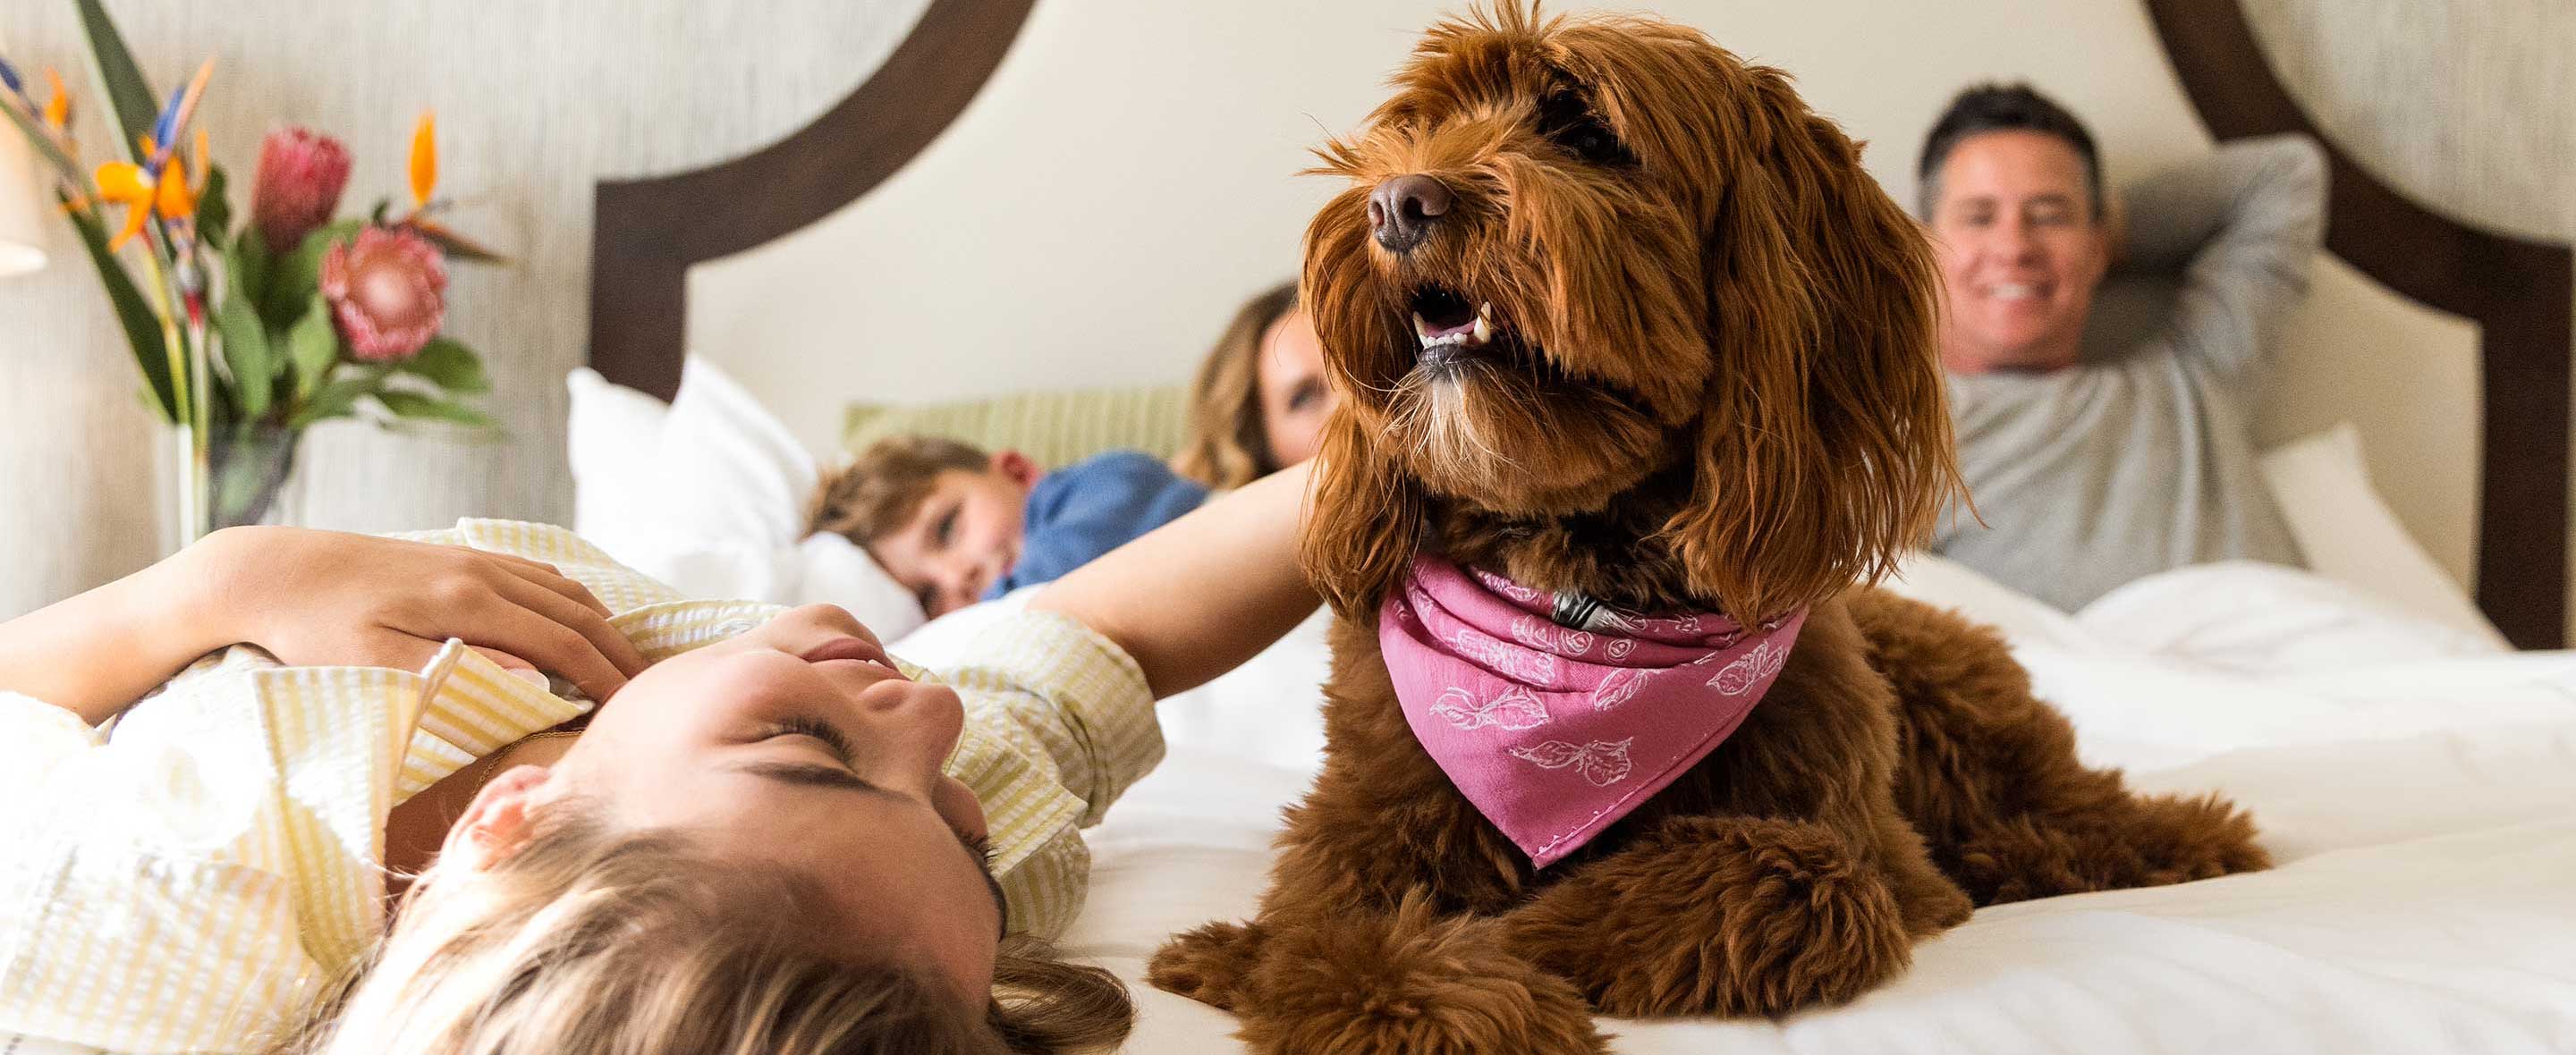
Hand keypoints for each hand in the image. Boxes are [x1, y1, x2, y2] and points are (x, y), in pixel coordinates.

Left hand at [200, 527, 648, 699]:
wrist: (272, 570)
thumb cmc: (312, 632)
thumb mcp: (373, 663)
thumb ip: (452, 671)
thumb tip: (531, 677)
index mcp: (469, 603)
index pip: (564, 644)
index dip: (606, 678)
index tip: (636, 711)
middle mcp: (484, 572)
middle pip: (578, 613)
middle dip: (620, 653)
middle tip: (650, 695)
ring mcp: (474, 558)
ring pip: (564, 589)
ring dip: (603, 625)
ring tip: (625, 663)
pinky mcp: (459, 555)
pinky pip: (538, 575)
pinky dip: (573, 601)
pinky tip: (576, 621)